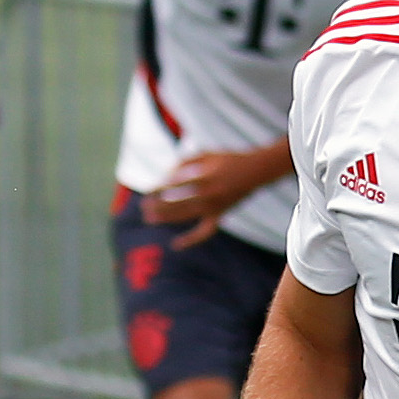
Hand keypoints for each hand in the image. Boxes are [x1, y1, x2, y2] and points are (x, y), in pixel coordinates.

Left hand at [149, 148, 280, 244]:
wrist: (255, 171)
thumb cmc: (228, 159)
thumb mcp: (205, 154)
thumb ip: (184, 163)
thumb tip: (166, 177)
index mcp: (203, 177)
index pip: (173, 186)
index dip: (158, 190)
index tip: (147, 192)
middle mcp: (207, 195)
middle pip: (175, 203)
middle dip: (157, 205)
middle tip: (143, 206)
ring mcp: (214, 208)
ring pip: (184, 216)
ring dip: (165, 218)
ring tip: (150, 218)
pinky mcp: (220, 216)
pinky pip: (204, 232)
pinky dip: (190, 240)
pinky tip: (175, 244)